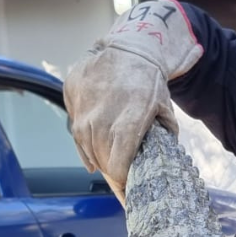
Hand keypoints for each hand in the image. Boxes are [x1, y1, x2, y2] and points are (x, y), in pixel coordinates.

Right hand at [63, 0, 202, 199]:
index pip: (118, 166)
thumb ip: (162, 140)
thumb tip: (156, 167)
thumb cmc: (150, 82)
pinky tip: (92, 151)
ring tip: (107, 162)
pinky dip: (84, 143)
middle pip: (101, 159)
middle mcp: (102, 118)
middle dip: (111, 172)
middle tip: (120, 178)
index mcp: (129, 122)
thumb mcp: (164, 112)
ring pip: (85, 147)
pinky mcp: (71, 96)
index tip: (127, 189)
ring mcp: (83, 108)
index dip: (122, 182)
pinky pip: (75, 130)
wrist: (130, 47)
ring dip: (97, 157)